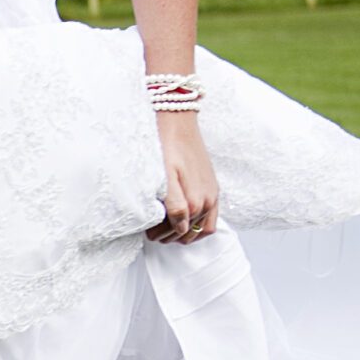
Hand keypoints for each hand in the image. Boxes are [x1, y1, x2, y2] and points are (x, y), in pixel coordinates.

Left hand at [150, 114, 219, 245]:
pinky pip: (211, 219)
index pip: (176, 233)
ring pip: (200, 229)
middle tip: (152, 230)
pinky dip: (198, 225)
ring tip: (165, 226)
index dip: (159, 234)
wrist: (178, 124)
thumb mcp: (164, 178)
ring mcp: (212, 195)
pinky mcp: (213, 188)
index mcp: (193, 202)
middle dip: (169, 235)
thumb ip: (173, 205)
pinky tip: (184, 220)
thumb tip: (180, 227)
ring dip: (183, 233)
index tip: (146, 230)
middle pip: (187, 233)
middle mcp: (207, 201)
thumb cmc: (165, 149)